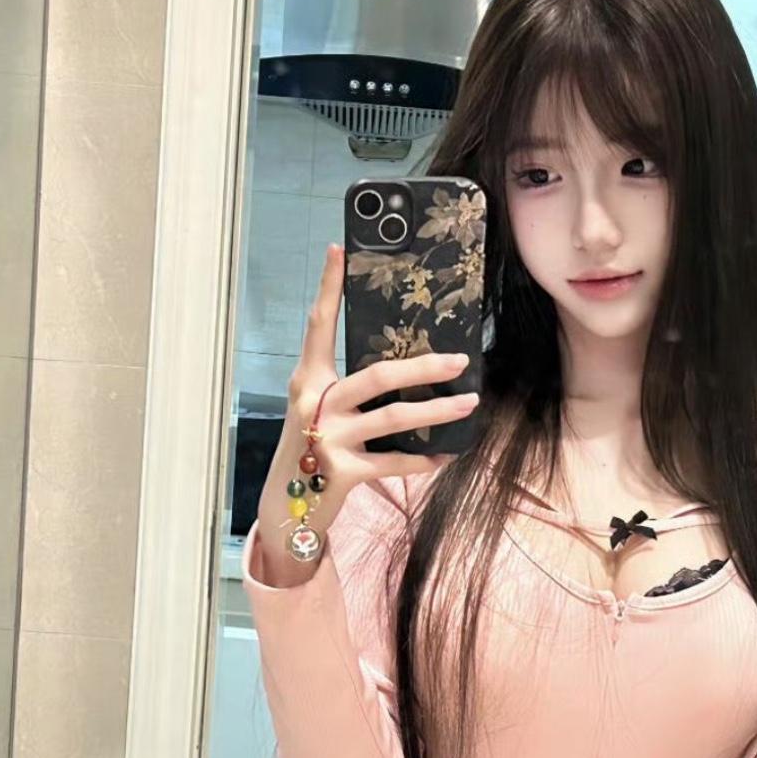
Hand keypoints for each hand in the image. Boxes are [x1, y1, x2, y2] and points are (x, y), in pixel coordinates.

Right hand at [258, 242, 477, 545]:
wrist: (287, 508)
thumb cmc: (313, 447)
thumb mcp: (321, 409)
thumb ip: (347, 387)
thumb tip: (404, 362)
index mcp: (308, 380)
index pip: (317, 326)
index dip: (327, 287)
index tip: (338, 250)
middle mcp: (315, 405)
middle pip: (376, 376)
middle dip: (423, 367)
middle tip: (459, 362)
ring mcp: (328, 439)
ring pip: (393, 419)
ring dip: (437, 412)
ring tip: (469, 404)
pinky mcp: (343, 473)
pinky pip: (394, 462)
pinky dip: (423, 459)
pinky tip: (447, 454)